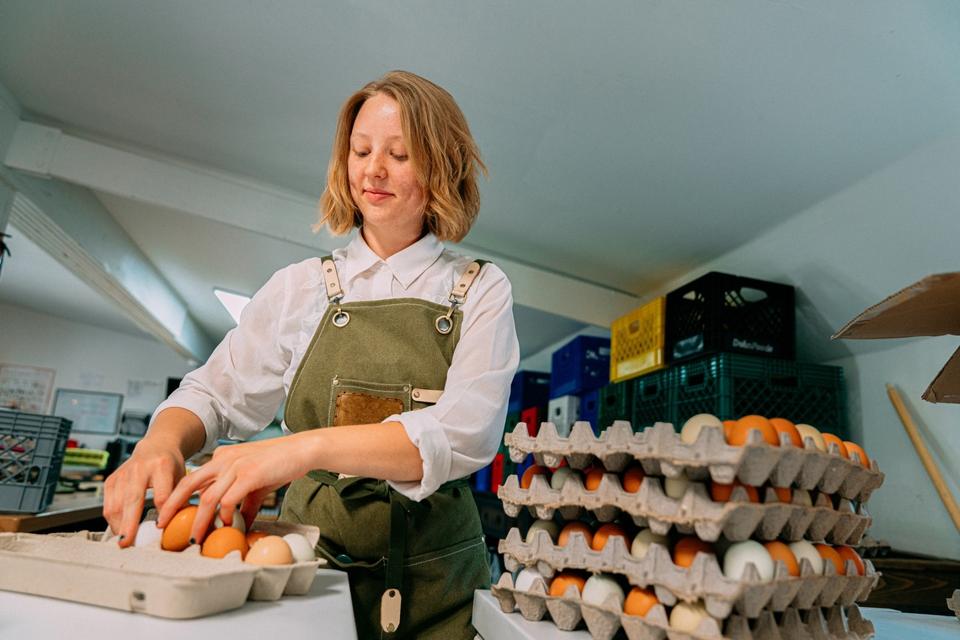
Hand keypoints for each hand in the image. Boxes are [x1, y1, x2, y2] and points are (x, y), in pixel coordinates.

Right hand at [103, 438, 185, 546]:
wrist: (156, 446)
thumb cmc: (171, 465)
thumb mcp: (182, 477)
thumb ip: (181, 499)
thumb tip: (183, 526)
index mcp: (162, 466)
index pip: (161, 495)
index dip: (161, 514)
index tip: (160, 530)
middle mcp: (139, 469)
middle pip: (133, 500)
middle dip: (129, 524)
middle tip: (128, 543)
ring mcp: (123, 474)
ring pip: (116, 505)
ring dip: (118, 526)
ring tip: (124, 541)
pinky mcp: (111, 480)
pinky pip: (107, 504)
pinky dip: (112, 520)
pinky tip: (119, 530)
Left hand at [155, 434, 313, 543]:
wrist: (302, 449)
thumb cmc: (280, 464)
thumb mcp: (255, 483)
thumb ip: (243, 502)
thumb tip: (238, 524)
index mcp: (221, 458)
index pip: (192, 479)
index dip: (177, 498)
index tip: (168, 515)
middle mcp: (223, 459)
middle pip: (188, 485)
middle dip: (171, 506)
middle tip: (162, 525)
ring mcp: (235, 466)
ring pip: (207, 497)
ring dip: (199, 520)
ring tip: (195, 538)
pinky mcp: (249, 474)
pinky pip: (229, 499)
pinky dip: (226, 515)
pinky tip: (229, 525)